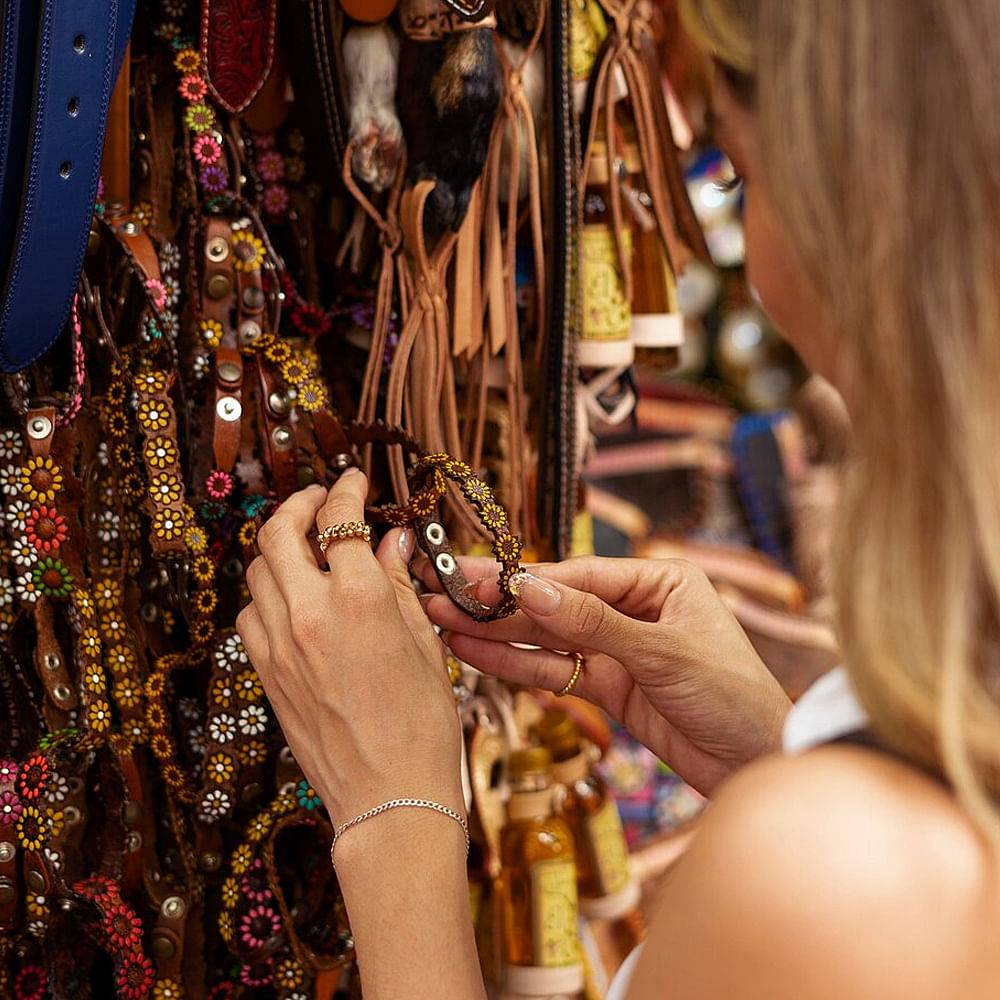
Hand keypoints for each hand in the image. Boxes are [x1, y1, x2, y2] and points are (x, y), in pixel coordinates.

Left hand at [237, 471, 464, 825]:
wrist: (389, 795)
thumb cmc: (423, 724)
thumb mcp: (425, 643)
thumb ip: (399, 583)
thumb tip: (390, 541)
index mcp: (359, 598)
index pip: (339, 519)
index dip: (345, 490)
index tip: (352, 480)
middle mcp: (309, 612)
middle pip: (278, 532)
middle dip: (297, 505)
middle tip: (318, 500)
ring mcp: (279, 644)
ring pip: (257, 570)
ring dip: (279, 548)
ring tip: (306, 547)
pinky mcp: (265, 672)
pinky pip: (250, 614)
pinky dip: (266, 593)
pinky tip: (292, 598)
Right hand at [420, 556, 790, 794]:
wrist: (758, 764)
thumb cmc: (732, 695)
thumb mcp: (663, 652)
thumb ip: (593, 622)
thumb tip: (531, 589)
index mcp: (658, 582)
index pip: (579, 575)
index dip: (527, 581)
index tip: (478, 581)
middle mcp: (635, 608)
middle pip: (555, 602)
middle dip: (500, 603)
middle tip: (443, 594)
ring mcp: (618, 648)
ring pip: (548, 638)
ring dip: (498, 634)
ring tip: (444, 623)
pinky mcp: (609, 686)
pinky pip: (555, 672)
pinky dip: (518, 666)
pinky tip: (476, 655)